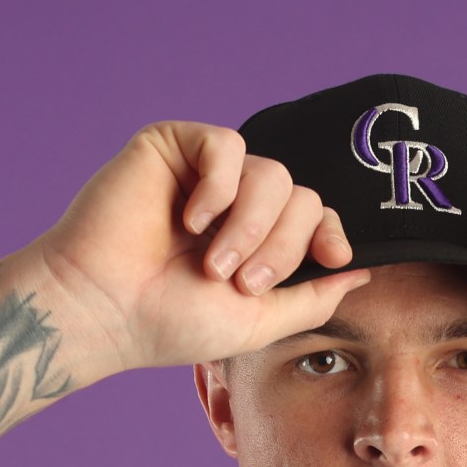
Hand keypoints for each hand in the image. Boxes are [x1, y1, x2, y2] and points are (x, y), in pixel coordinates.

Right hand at [24, 121, 373, 379]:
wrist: (104, 308)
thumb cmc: (169, 321)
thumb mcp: (258, 321)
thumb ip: (312, 297)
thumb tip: (363, 272)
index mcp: (256, 240)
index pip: (315, 215)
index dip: (330, 231)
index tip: (330, 257)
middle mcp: (235, 202)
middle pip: (301, 196)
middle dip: (280, 246)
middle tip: (236, 281)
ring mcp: (205, 173)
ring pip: (273, 173)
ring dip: (250, 226)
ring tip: (210, 261)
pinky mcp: (174, 146)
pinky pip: (228, 147)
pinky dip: (219, 189)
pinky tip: (191, 220)